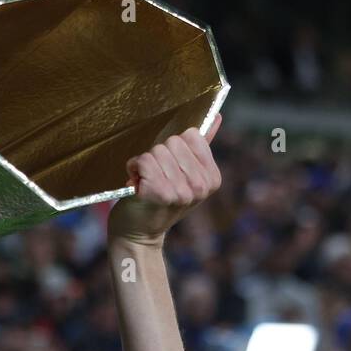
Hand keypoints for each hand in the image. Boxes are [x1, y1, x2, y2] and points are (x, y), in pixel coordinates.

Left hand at [107, 114, 221, 247]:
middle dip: (158, 156)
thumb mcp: (186, 176)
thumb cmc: (159, 201)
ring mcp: (181, 192)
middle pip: (173, 142)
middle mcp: (200, 186)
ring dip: (144, 164)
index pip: (191, 136)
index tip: (169, 167)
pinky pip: (144, 161)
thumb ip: (201, 147)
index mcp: (212, 178)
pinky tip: (135, 185)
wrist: (138, 234)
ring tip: (144, 182)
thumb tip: (216, 116)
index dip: (174, 148)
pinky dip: (133, 169)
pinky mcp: (158, 194)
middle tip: (154, 178)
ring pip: (156, 151)